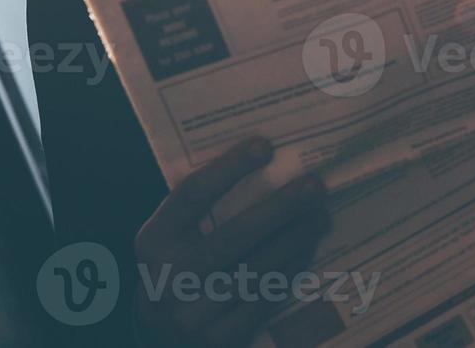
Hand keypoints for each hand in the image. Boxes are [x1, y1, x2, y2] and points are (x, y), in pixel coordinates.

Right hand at [135, 137, 330, 346]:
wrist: (162, 336)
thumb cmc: (178, 267)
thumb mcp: (173, 237)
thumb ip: (202, 208)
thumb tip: (264, 166)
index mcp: (155, 241)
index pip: (193, 195)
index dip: (230, 168)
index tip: (265, 145)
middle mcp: (170, 278)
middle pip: (235, 235)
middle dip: (280, 207)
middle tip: (314, 185)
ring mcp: (194, 313)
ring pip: (257, 269)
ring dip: (295, 239)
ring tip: (320, 216)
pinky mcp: (220, 339)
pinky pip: (264, 299)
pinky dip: (289, 270)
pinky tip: (306, 250)